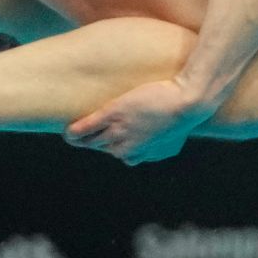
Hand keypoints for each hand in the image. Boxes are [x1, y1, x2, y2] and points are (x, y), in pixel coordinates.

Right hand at [66, 80, 211, 164]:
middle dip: (96, 142)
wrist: (187, 103)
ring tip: (72, 137)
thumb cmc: (185, 118)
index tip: (112, 142)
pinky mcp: (114, 114)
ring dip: (81, 140)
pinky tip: (69, 132)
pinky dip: (77, 131)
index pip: (121, 155)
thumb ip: (161, 148)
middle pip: (104, 147)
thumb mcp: (173, 140)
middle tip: (89, 135)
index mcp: (141, 154)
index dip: (115, 147)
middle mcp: (128, 147)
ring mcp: (119, 130)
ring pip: (93, 139)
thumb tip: (164, 152)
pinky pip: (89, 126)